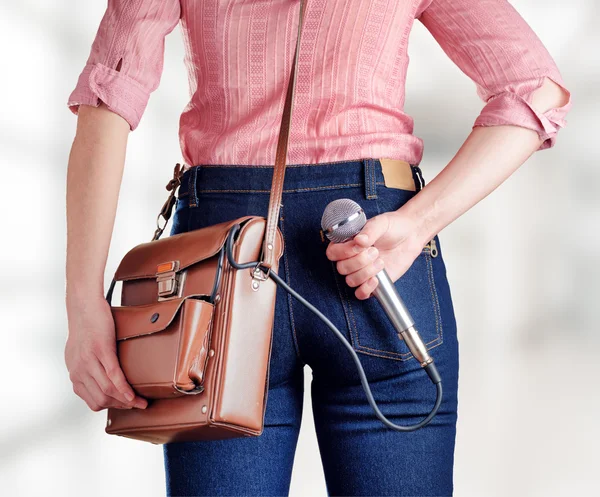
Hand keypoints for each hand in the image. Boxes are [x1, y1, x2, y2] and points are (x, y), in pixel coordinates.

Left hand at [64, 295, 147, 411]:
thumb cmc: (85, 326)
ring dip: (126, 401)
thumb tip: (96, 379)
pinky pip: (113, 376)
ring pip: (107, 391)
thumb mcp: (79, 353)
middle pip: (101, 400)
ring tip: (140, 401)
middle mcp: (79, 371)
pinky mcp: (101, 351)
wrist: (84, 306)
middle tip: (137, 404)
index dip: (112, 407)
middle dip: (122, 406)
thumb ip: (85, 368)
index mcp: (75, 373)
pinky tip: (132, 395)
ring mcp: (89, 362)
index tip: (126, 406)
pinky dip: (124, 389)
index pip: (93, 401)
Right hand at [325, 209, 424, 299]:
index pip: (333, 253)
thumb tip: (359, 240)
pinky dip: (366, 289)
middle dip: (359, 261)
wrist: (410, 236)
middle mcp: (351, 258)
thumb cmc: (393, 227)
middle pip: (342, 268)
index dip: (344, 251)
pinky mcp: (372, 283)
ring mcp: (360, 272)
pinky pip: (360, 294)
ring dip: (366, 272)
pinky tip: (376, 279)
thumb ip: (370, 230)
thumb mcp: (381, 223)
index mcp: (347, 243)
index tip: (360, 245)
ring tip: (380, 261)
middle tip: (375, 251)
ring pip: (350, 281)